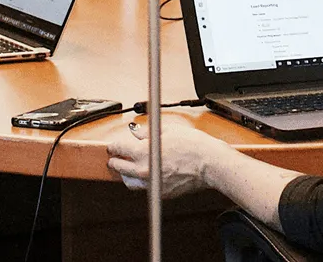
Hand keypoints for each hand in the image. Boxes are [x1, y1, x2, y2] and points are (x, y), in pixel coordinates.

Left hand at [105, 112, 220, 198]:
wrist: (209, 163)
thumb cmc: (193, 146)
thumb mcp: (168, 130)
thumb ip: (147, 133)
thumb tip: (137, 132)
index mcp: (142, 152)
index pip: (118, 148)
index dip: (113, 146)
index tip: (113, 146)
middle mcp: (143, 170)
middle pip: (119, 167)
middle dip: (115, 160)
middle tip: (116, 156)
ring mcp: (152, 184)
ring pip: (129, 182)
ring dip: (126, 174)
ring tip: (128, 168)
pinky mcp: (161, 193)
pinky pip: (145, 188)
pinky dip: (143, 182)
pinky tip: (148, 174)